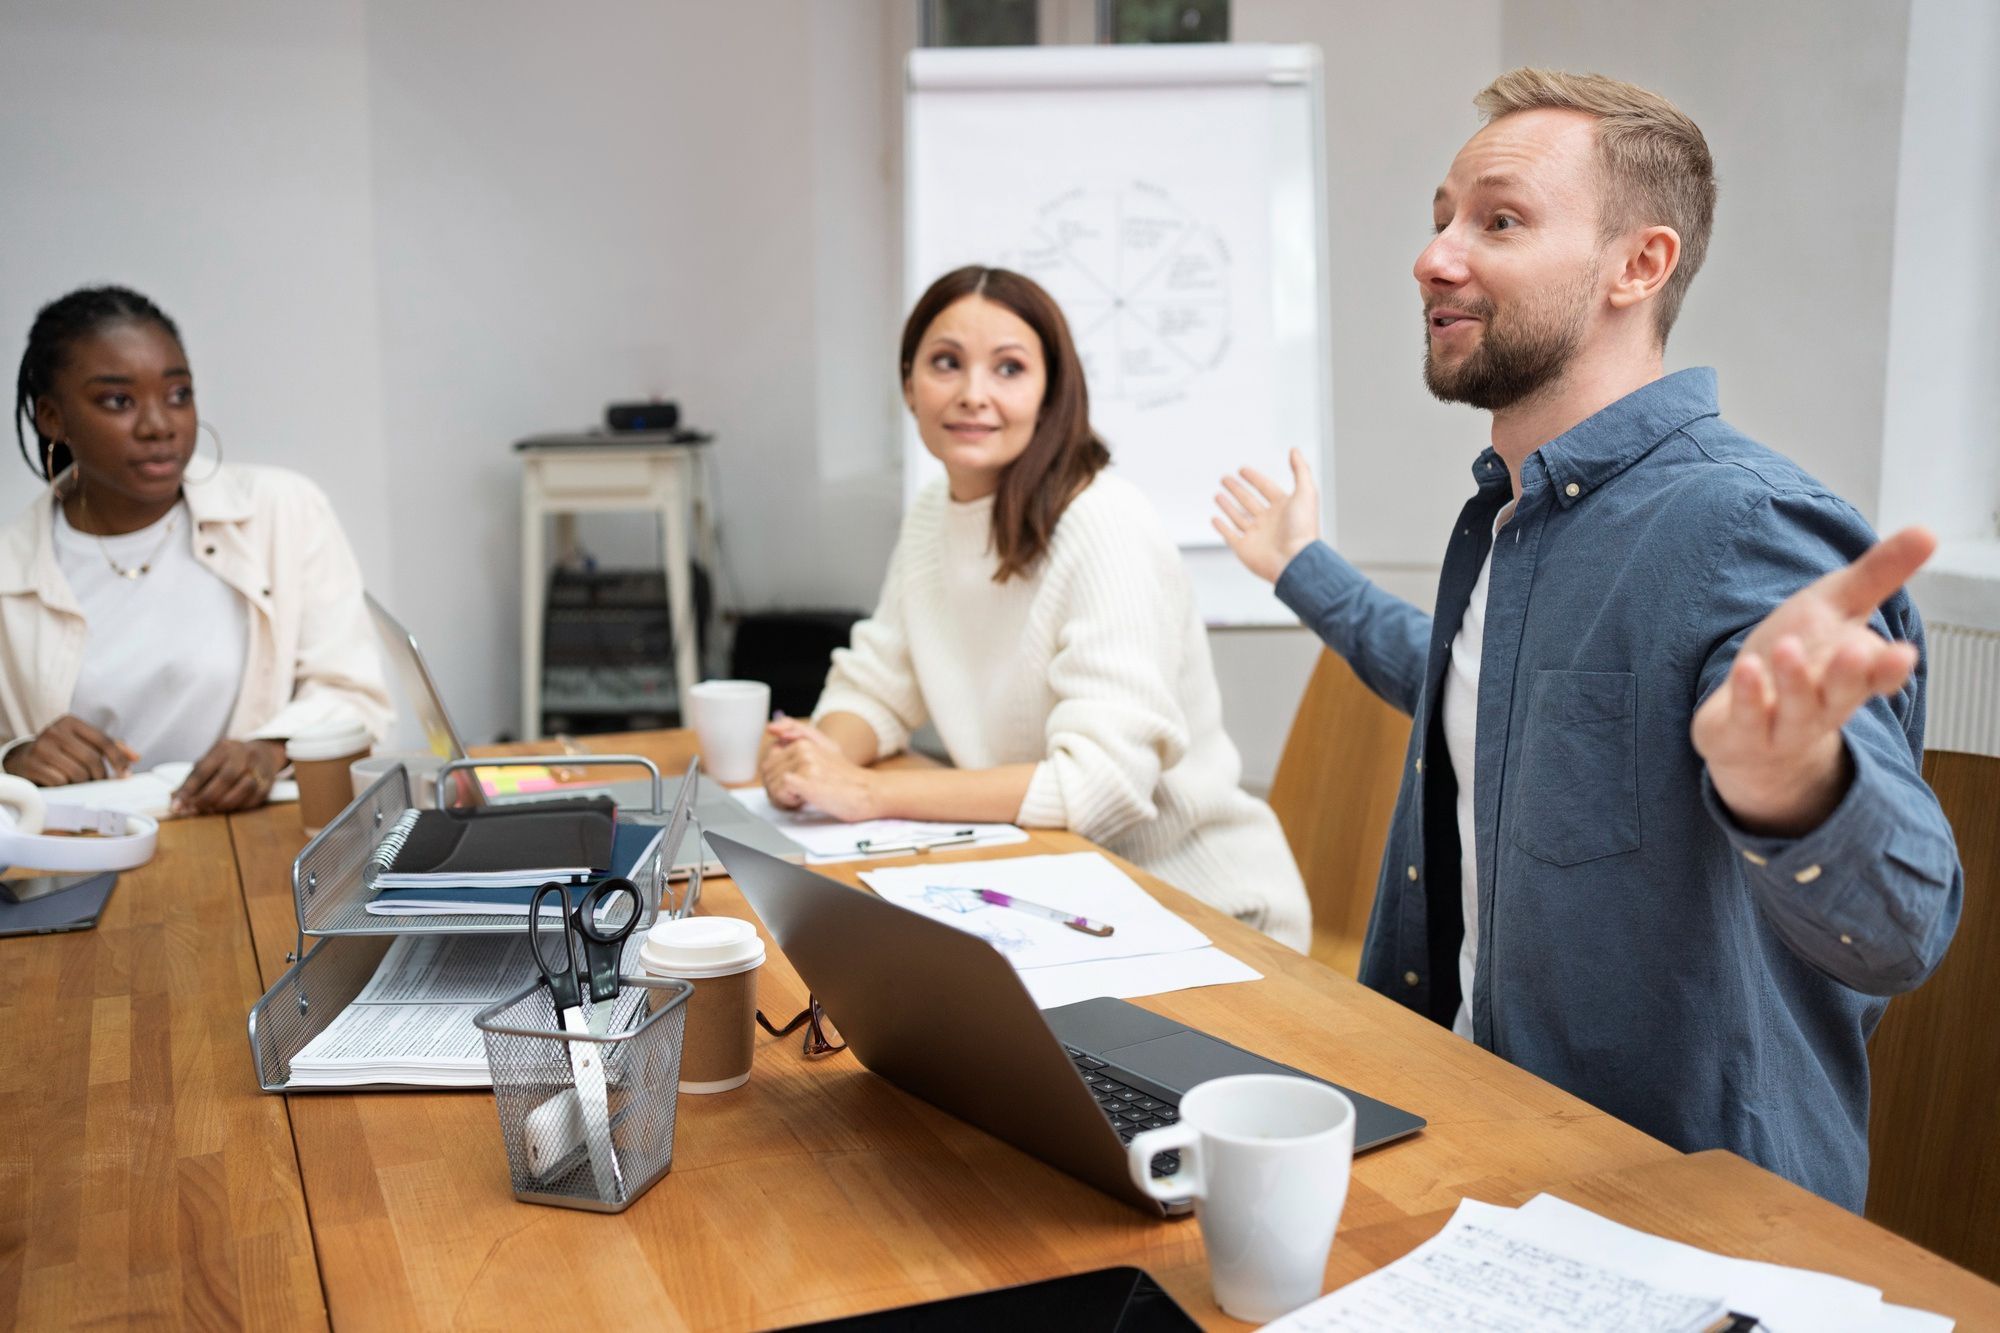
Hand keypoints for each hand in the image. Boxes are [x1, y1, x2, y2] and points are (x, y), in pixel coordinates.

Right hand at [1, 715, 137, 784]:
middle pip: (92, 759)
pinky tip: (62, 783)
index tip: (125, 774)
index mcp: (70, 722)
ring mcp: (40, 747)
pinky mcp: (31, 765)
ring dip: (83, 782)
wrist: (23, 759)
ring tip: (79, 781)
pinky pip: (60, 782)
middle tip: (99, 781)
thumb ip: (110, 747)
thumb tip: (135, 757)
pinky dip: (65, 786)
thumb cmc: (61, 751)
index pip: (104, 741)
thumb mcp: (83, 743)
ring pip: (77, 773)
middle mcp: (54, 731)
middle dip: (100, 775)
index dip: (119, 759)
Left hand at [174, 739, 286, 814]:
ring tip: (214, 809)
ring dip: (226, 803)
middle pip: (226, 777)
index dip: (189, 790)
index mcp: (223, 748)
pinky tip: (230, 808)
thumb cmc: (229, 761)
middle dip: (208, 797)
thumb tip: (176, 801)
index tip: (177, 806)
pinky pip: (256, 797)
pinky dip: (240, 806)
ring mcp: (259, 766)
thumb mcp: (210, 762)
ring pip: (245, 787)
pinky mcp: (269, 781)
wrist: (263, 753)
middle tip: (197, 809)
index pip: (203, 769)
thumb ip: (193, 780)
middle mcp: (243, 754)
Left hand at [760, 718, 879, 820]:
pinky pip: (780, 791)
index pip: (768, 760)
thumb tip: (771, 728)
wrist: (867, 792)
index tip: (791, 784)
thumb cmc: (845, 777)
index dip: (775, 777)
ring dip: (781, 796)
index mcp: (803, 741)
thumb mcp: (825, 749)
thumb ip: (797, 734)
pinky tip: (804, 800)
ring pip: (771, 782)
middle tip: (797, 794)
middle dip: (776, 788)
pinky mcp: (806, 780)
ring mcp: (805, 763)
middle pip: (767, 772)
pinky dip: (787, 801)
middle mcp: (803, 748)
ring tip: (803, 797)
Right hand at [1211, 449, 1321, 583]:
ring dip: (1227, 505)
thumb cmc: (1303, 529)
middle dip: (1237, 489)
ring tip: (1218, 494)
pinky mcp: (1244, 548)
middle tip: (1225, 478)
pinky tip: (1215, 519)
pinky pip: (1230, 535)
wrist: (1295, 561)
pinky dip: (1221, 527)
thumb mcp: (1306, 492)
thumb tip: (1295, 451)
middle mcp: (1269, 521)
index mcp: (1283, 508)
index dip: (1254, 478)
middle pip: (1249, 500)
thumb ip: (1301, 470)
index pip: (1265, 487)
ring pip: (1238, 516)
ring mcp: (1256, 535)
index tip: (1242, 469)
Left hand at [1692, 526, 1935, 836]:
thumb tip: (1927, 532)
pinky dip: (1747, 695)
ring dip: (1794, 681)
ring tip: (1787, 649)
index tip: (1902, 654)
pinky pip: (1747, 718)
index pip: (1880, 675)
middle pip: (1842, 694)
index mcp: (1853, 675)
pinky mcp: (1741, 735)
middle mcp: (1824, 704)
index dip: (1890, 668)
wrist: (1748, 728)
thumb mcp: (1835, 607)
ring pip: (1796, 710)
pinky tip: (1747, 668)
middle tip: (1856, 651)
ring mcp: (1783, 726)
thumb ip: (1877, 575)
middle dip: (1849, 675)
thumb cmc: (1800, 656)